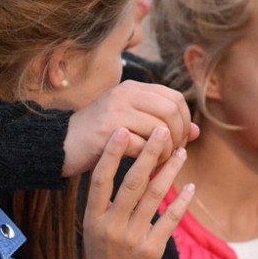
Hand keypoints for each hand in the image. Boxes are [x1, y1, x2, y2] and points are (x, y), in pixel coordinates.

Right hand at [63, 81, 198, 176]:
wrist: (61, 145)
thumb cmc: (100, 137)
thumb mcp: (132, 122)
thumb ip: (162, 123)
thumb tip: (196, 131)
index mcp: (133, 88)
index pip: (175, 98)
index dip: (185, 121)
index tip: (181, 140)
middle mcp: (125, 94)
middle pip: (171, 110)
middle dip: (179, 136)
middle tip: (174, 154)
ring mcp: (115, 112)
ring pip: (160, 129)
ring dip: (166, 151)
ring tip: (160, 163)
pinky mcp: (106, 133)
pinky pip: (143, 147)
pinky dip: (150, 162)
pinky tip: (147, 169)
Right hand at [83, 127, 193, 258]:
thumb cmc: (104, 256)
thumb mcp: (94, 229)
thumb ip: (105, 203)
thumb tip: (119, 167)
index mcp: (94, 218)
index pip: (100, 179)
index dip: (110, 154)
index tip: (122, 130)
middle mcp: (112, 225)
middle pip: (132, 182)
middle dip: (149, 154)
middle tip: (162, 131)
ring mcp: (133, 238)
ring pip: (154, 196)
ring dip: (170, 172)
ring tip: (181, 153)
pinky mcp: (152, 250)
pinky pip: (170, 220)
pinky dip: (181, 202)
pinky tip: (190, 187)